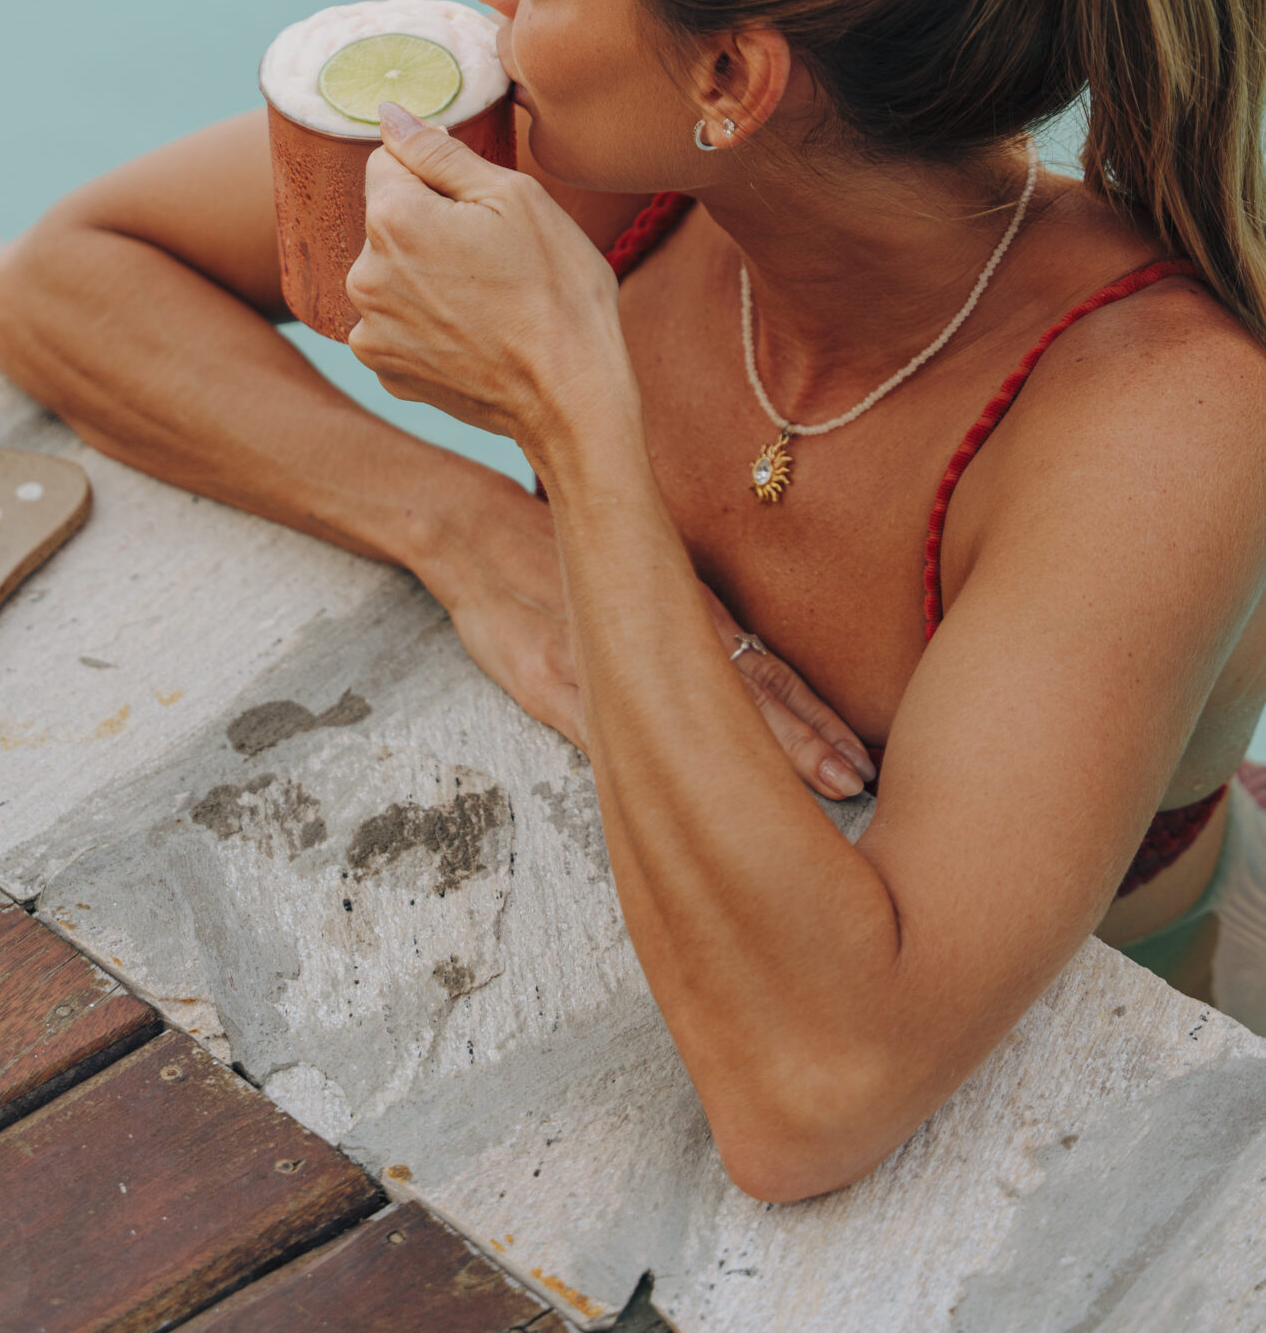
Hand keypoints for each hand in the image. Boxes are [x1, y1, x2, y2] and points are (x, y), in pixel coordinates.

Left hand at [348, 104, 627, 449]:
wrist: (572, 397)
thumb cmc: (556, 291)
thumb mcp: (514, 197)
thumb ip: (440, 153)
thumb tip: (389, 116)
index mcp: (393, 220)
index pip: (388, 162)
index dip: (437, 175)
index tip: (477, 206)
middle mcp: (363, 275)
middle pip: (388, 221)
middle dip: (429, 226)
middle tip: (493, 257)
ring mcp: (370, 329)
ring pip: (393, 272)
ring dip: (426, 275)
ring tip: (486, 299)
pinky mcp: (384, 369)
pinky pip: (397, 322)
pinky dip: (427, 321)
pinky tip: (473, 332)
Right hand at [415, 475, 873, 796]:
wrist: (468, 529)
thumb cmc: (557, 556)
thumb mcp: (631, 577)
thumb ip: (687, 622)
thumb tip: (755, 676)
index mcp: (679, 611)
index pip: (762, 671)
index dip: (814, 716)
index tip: (863, 756)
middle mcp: (653, 633)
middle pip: (744, 693)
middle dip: (806, 743)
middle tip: (856, 780)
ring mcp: (603, 663)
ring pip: (691, 713)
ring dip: (760, 752)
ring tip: (819, 786)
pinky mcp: (551, 683)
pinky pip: (612, 734)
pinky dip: (653, 767)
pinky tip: (683, 803)